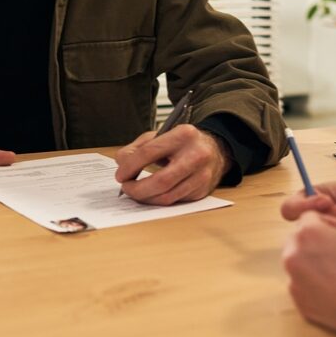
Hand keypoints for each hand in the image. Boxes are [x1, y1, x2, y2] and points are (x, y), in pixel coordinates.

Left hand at [115, 124, 231, 204]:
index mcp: (183, 135)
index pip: (149, 152)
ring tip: (136, 192)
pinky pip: (175, 201)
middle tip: (126, 188)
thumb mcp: (160, 135)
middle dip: (138, 189)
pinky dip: (159, 200)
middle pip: (161, 181)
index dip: (130, 166)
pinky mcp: (203, 191)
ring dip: (146, 198)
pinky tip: (152, 194)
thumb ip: (137, 148)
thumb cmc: (182, 143)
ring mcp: (202, 175)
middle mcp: (196, 155)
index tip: (120, 175)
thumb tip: (122, 165)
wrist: (215, 150)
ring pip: (167, 196)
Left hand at [282, 212, 335, 335]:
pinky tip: (333, 287)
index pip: (310, 217)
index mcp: (308, 232)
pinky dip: (312, 283)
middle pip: (299, 239)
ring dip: (312, 261)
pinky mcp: (299, 301)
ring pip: (297, 262)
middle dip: (315, 241)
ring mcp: (293, 280)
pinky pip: (301, 284)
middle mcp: (293, 254)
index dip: (328, 222)